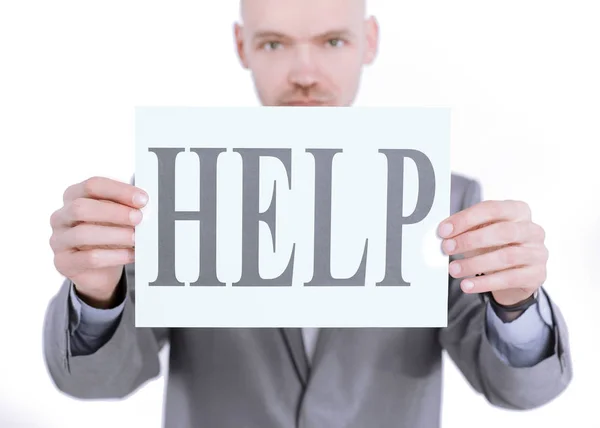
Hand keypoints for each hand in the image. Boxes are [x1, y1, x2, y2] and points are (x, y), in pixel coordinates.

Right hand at [49, 177, 147, 307]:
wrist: (99, 271)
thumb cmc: (109, 236)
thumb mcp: (117, 218)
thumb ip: (126, 207)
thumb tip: (144, 205)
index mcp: (74, 196)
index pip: (92, 185)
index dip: (119, 190)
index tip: (142, 199)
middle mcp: (61, 216)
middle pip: (82, 207)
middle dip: (114, 212)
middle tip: (138, 218)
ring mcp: (59, 240)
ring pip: (83, 233)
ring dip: (115, 234)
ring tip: (136, 238)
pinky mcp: (63, 262)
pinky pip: (89, 258)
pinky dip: (114, 256)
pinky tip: (131, 255)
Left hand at [438, 200, 547, 305]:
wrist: (517, 273)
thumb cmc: (497, 246)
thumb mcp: (482, 232)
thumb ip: (466, 229)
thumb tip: (444, 232)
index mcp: (518, 211)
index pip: (492, 209)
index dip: (466, 219)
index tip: (444, 230)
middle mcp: (532, 230)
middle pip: (502, 231)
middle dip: (470, 240)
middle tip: (447, 248)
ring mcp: (538, 252)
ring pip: (506, 257)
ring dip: (475, 264)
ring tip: (454, 269)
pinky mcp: (537, 274)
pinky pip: (509, 279)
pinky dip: (485, 283)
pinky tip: (467, 285)